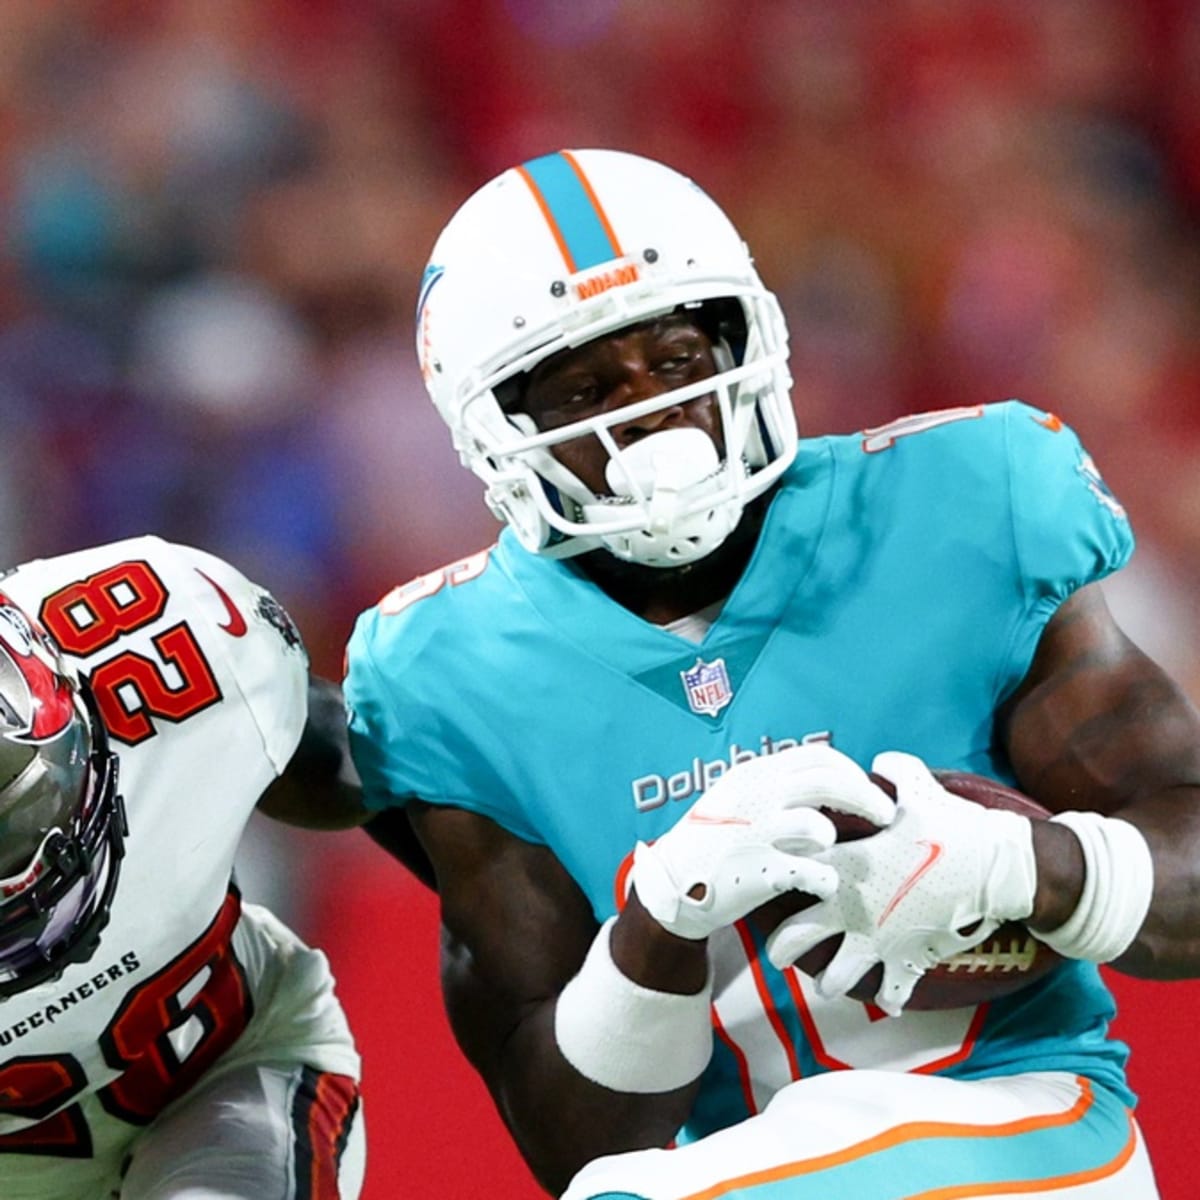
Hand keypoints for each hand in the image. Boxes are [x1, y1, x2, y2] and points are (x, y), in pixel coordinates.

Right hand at [631, 743, 894, 940]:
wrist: (669, 883)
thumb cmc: (711, 840)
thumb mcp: (737, 797)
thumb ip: (776, 786)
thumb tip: (828, 781)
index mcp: (754, 774)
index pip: (818, 757)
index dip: (853, 771)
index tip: (868, 789)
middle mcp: (756, 797)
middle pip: (829, 783)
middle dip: (868, 797)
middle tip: (887, 815)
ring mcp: (755, 835)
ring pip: (818, 827)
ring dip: (837, 839)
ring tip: (839, 851)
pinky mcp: (756, 874)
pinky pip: (810, 874)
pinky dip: (826, 880)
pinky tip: (825, 885)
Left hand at [765, 752, 1037, 1016]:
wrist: (995, 865)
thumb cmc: (949, 824)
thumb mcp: (915, 786)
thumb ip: (890, 770)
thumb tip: (880, 761)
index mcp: (843, 865)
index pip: (789, 876)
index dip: (773, 882)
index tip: (769, 886)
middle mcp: (852, 907)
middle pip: (795, 940)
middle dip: (782, 951)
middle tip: (779, 954)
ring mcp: (879, 939)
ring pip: (836, 979)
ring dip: (830, 982)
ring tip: (829, 981)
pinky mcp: (909, 960)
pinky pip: (892, 993)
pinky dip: (889, 998)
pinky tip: (887, 998)